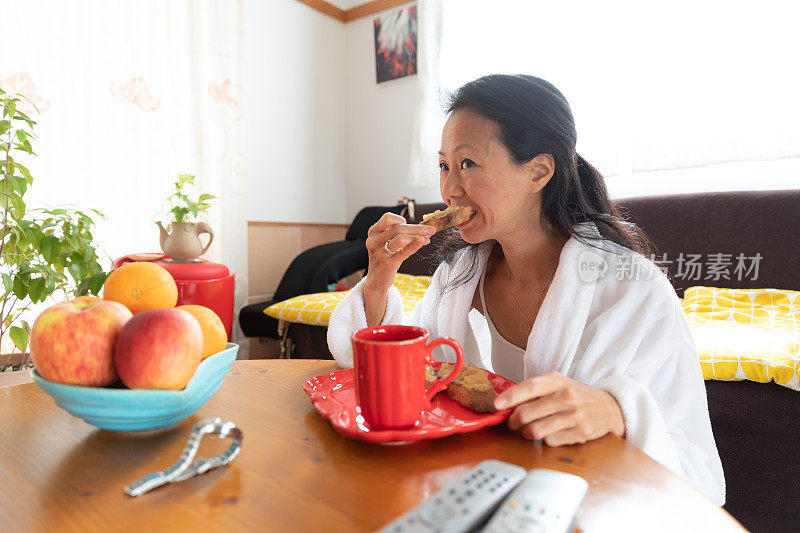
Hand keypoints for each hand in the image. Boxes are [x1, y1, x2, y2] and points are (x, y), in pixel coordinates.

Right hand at [364, 212, 435, 292]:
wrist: (376, 280)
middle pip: (398, 228)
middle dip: (417, 228)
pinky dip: (415, 245)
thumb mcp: (386, 242)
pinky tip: (423, 241)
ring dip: (417, 236)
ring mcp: (380, 252)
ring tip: (428, 238)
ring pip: (401, 238)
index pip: (387, 218)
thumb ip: (400, 234)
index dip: (400, 220)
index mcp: (373, 232)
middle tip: (431, 229)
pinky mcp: (388, 263)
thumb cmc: (385, 258)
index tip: (411, 227)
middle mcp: (374, 241)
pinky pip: (404, 252)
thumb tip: (423, 228)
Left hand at [494, 372, 625, 445]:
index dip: (511, 396)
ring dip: (526, 433)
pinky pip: (550, 441)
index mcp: (559, 381)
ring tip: (529, 429)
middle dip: (514, 420)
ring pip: (536, 430)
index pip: (531, 386)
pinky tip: (549, 433)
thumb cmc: (578, 395)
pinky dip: (545, 439)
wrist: (609, 409)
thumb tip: (507, 401)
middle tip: (513, 422)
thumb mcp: (559, 384)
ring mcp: (575, 416)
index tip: (497, 404)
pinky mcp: (580, 434)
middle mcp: (568, 397)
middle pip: (528, 413)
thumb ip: (536, 390)